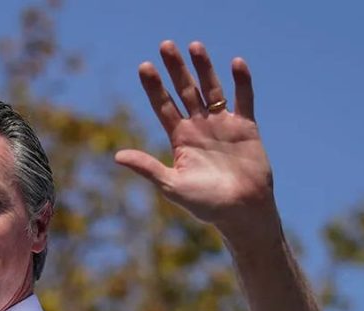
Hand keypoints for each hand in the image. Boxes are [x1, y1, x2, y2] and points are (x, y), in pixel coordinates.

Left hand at [115, 41, 275, 237]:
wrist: (242, 212)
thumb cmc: (205, 204)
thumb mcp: (172, 185)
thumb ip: (147, 168)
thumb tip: (117, 155)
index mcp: (180, 139)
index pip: (164, 106)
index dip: (154, 87)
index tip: (144, 67)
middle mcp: (199, 128)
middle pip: (185, 91)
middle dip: (176, 69)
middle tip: (165, 45)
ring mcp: (223, 125)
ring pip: (212, 90)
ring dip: (204, 68)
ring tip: (194, 45)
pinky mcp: (246, 127)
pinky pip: (244, 99)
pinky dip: (242, 82)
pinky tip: (236, 63)